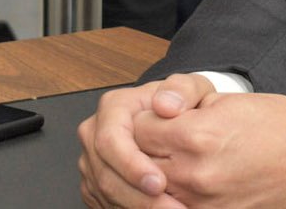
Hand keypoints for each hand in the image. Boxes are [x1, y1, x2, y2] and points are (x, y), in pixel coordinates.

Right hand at [78, 74, 210, 208]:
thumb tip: (166, 104)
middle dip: (137, 195)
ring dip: (135, 207)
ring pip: (105, 192)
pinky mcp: (95, 182)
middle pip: (105, 173)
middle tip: (169, 207)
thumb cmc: (182, 103)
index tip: (160, 183)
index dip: (132, 165)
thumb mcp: (192, 88)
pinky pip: (105, 202)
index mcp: (113, 108)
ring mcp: (92, 161)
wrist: (173, 117)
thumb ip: (183, 89)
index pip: (111, 140)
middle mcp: (95, 134)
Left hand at [78, 74, 285, 208]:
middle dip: (142, 148)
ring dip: (151, 177)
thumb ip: (187, 105)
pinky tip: (181, 186)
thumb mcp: (231, 100)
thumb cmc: (283, 126)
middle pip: (138, 162)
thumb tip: (157, 110)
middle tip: (156, 139)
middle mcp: (192, 174)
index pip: (138, 128)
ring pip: (149, 192)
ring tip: (166, 164)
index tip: (155, 116)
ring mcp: (199, 203)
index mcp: (195, 136)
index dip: (145, 118)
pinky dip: (170, 198)